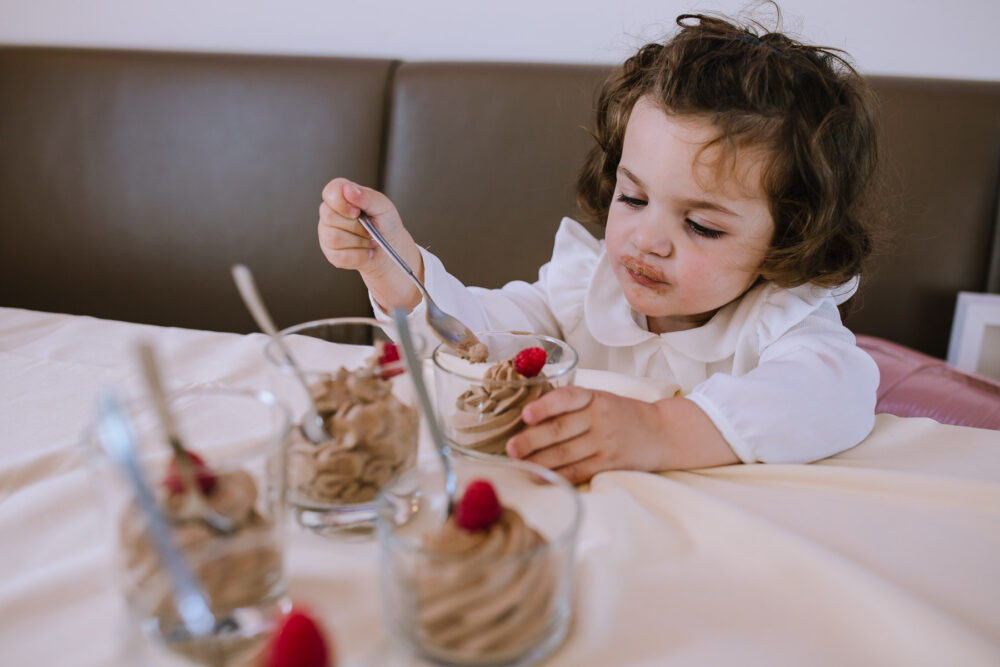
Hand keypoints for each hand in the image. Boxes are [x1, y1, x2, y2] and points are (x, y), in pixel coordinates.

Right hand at [318, 178, 422, 309]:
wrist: (391, 248)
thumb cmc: (386, 224)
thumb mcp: (383, 206)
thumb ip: (367, 197)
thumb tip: (348, 189)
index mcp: (341, 195)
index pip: (330, 192)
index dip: (342, 203)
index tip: (357, 212)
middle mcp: (330, 212)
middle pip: (329, 217)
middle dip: (356, 226)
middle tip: (370, 228)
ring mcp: (327, 233)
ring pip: (334, 238)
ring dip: (359, 242)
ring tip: (369, 240)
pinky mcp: (331, 253)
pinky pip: (340, 256)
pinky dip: (359, 255)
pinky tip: (365, 251)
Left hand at [506, 387, 739, 483]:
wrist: (663, 432)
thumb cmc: (622, 414)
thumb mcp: (601, 399)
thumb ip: (572, 404)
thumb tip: (529, 416)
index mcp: (595, 397)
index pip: (566, 397)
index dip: (545, 406)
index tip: (526, 414)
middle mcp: (600, 417)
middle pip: (560, 429)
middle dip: (531, 440)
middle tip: (510, 448)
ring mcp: (605, 442)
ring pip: (565, 453)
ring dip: (539, 460)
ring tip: (518, 464)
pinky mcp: (610, 463)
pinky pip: (578, 471)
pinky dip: (557, 476)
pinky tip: (540, 477)